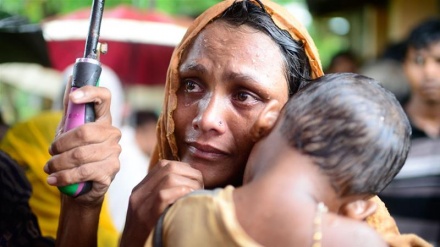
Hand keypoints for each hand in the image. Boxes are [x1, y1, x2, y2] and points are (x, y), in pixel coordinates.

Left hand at [44, 84, 120, 204]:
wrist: (83, 186)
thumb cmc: (77, 154)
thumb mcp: (70, 130)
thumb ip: (72, 109)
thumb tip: (71, 80)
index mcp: (103, 119)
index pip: (104, 97)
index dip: (90, 93)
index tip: (73, 97)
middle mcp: (113, 133)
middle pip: (85, 132)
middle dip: (61, 144)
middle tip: (50, 152)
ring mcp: (115, 152)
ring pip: (81, 154)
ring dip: (59, 163)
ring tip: (49, 168)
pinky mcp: (111, 170)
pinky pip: (84, 171)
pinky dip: (64, 176)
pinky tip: (55, 179)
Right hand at [120, 160, 202, 246]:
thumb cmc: (147, 233)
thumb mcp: (150, 210)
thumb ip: (162, 195)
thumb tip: (189, 184)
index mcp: (140, 189)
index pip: (163, 165)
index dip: (184, 168)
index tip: (195, 179)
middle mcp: (138, 193)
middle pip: (168, 168)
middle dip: (190, 174)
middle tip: (201, 186)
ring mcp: (140, 204)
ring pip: (168, 178)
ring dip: (189, 183)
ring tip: (197, 194)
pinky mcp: (146, 216)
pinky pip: (163, 195)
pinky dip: (181, 193)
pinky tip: (189, 199)